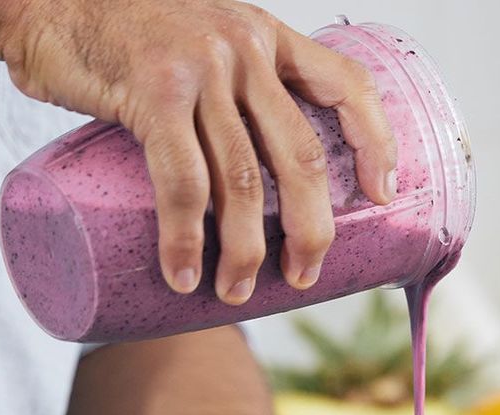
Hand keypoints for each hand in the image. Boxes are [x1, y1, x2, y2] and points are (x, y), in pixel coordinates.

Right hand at [0, 0, 396, 303]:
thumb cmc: (116, 35)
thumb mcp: (195, 41)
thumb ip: (229, 89)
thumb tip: (255, 180)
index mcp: (264, 37)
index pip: (346, 84)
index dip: (375, 142)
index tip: (382, 195)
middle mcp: (243, 48)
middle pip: (302, 154)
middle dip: (311, 229)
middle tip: (303, 275)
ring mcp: (199, 68)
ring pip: (244, 180)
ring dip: (244, 251)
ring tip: (235, 294)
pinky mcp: (151, 91)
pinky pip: (182, 181)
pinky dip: (185, 238)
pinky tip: (183, 274)